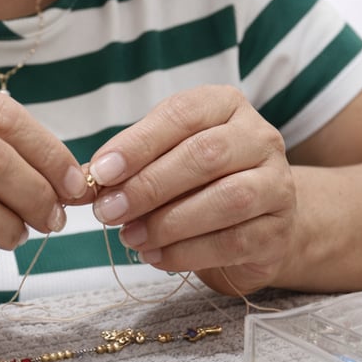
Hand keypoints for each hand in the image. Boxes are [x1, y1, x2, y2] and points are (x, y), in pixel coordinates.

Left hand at [87, 85, 295, 294]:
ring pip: (226, 199)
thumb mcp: (163, 156)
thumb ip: (128, 163)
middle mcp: (259, 138)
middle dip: (148, 185)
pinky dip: (187, 252)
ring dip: (168, 222)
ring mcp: (277, 184)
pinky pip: (234, 242)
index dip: (139, 143)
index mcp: (225, 105)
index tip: (101, 171)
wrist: (256, 218)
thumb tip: (83, 181)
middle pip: (204, 155)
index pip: (182, 114)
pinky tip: (156, 256)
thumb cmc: (198, 179)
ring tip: (129, 236)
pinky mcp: (279, 230)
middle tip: (108, 211)